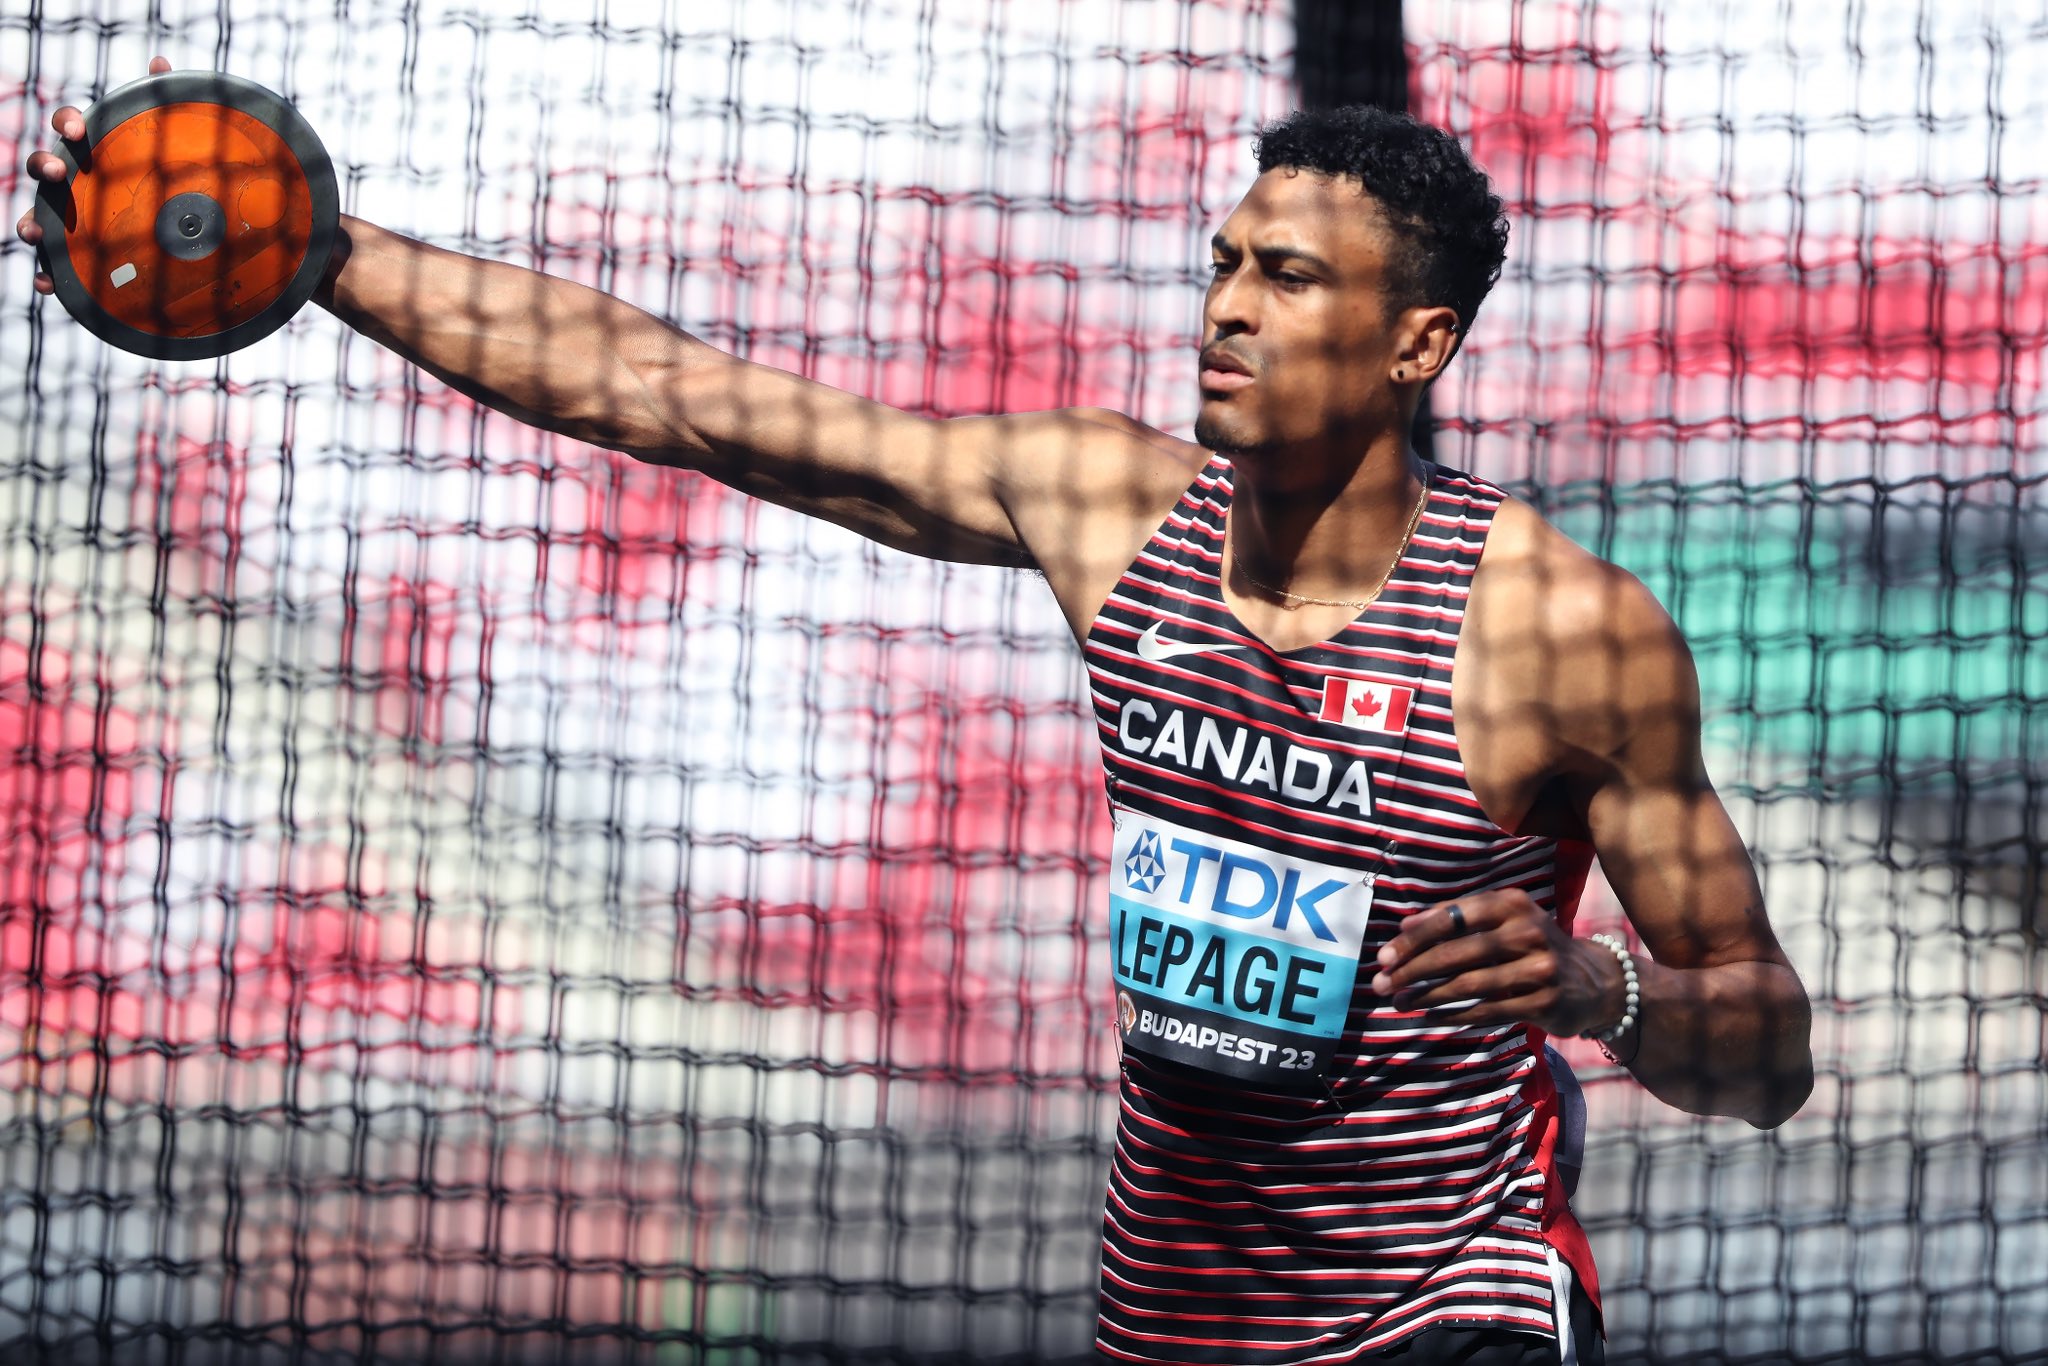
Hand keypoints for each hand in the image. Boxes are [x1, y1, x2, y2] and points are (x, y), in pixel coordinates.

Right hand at [16, 55, 172, 292]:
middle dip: (44, 166)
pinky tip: (48, 287)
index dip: (66, 123)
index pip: (70, 127)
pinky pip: (54, 270)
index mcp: (93, 151)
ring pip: (37, 219)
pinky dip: (47, 278)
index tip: (74, 128)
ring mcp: (69, 218)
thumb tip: (162, 65)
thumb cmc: (159, 179)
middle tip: (57, 170)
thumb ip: (162, 103)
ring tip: (33, 231)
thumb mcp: (166, 145)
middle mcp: (74, 182)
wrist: (174, 235)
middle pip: (45, 168)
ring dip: (30, 223)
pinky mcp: (76, 256)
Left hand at [1370, 889, 1624, 1035]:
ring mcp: (1539, 967)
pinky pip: (1487, 1010)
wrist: (1596, 981)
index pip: (1451, 919)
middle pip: (1455, 952)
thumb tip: (1404, 927)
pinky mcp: (1544, 1001)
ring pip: (1467, 984)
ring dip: (1427, 995)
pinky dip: (1454, 1014)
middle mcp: (1527, 930)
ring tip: (1400, 1002)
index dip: (1413, 939)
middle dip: (1412, 970)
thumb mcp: (1504, 921)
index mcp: (1511, 903)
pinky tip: (1431, 1016)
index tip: (1383, 956)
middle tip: (1382, 984)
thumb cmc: (1534, 947)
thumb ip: (1458, 919)